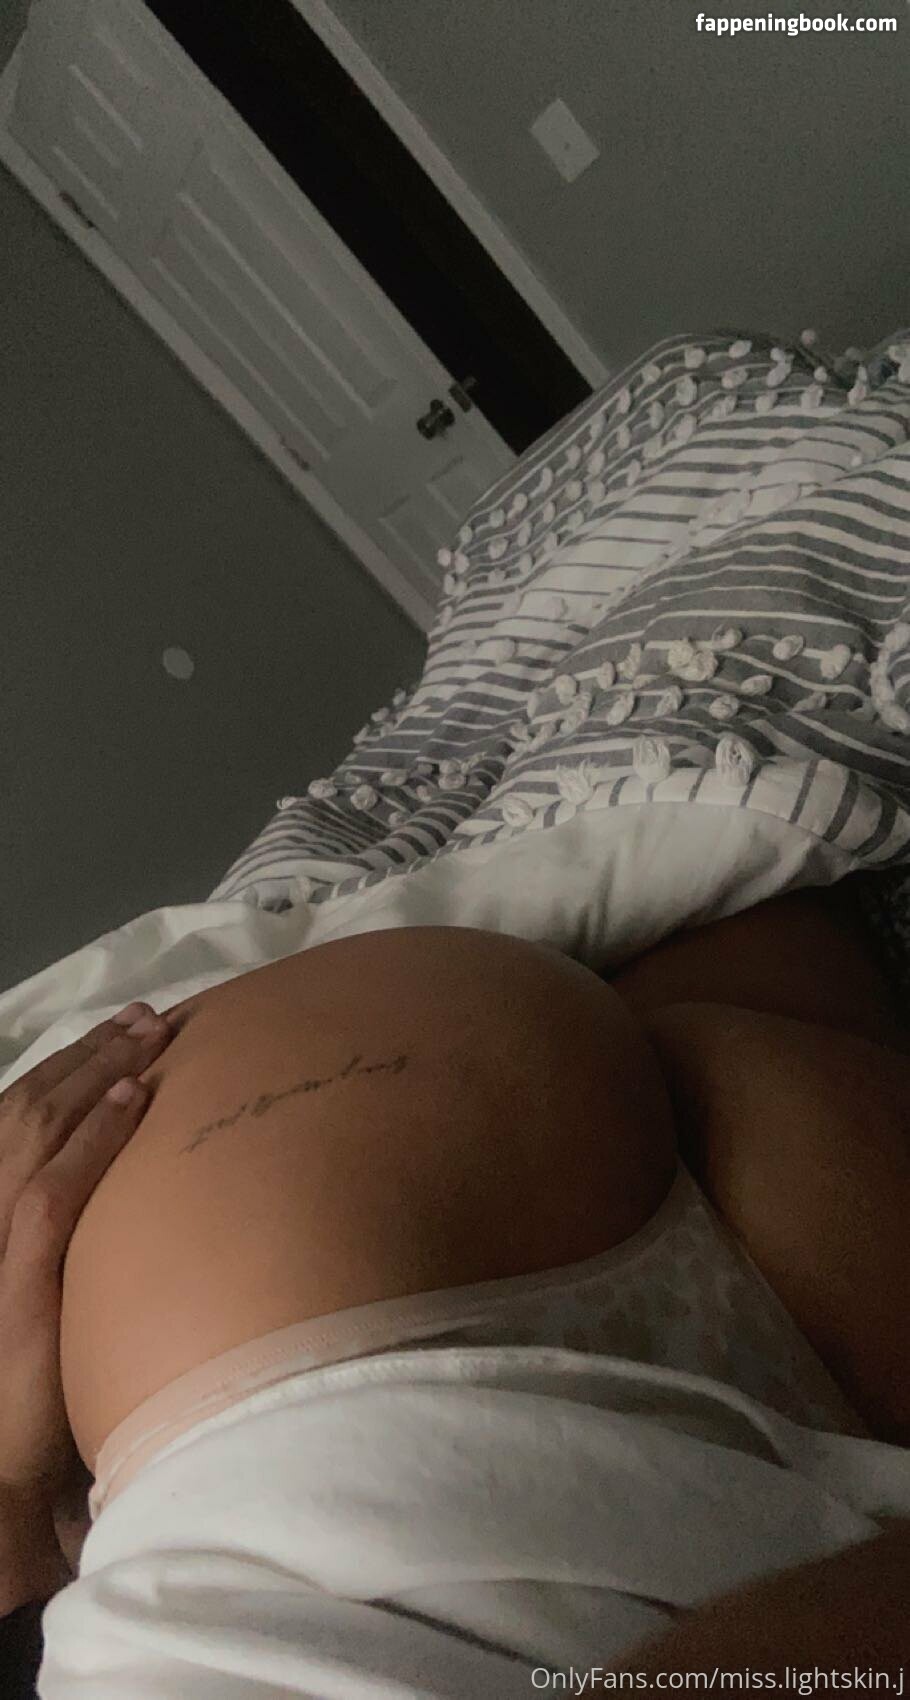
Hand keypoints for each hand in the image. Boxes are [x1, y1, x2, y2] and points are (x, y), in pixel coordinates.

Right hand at [0, 1002, 175, 1510]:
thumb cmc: (22, 1380)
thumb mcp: (39, 1286)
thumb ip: (62, 1228)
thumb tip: (118, 1174)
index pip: (23, 1116)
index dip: (68, 1067)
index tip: (121, 1032)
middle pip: (33, 1106)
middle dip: (89, 1053)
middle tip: (147, 1015)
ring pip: (44, 1126)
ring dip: (99, 1071)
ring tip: (150, 1035)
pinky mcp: (23, 1275)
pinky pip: (59, 1183)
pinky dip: (95, 1134)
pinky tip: (134, 1097)